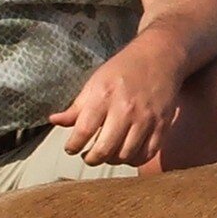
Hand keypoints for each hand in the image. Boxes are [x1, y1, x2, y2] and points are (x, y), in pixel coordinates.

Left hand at [49, 37, 184, 167]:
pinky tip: (126, 152)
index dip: (73, 146)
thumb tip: (54, 121)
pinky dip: (134, 159)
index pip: (83, 131)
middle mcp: (125, 109)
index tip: (71, 148)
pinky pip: (147, 153)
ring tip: (107, 154)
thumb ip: (76, 106)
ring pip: (125, 155)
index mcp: (104, 96)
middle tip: (88, 156)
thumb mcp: (95, 82)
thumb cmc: (124, 69)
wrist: (159, 56)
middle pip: (104, 149)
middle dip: (91, 159)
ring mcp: (146, 119)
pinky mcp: (162, 125)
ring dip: (112, 160)